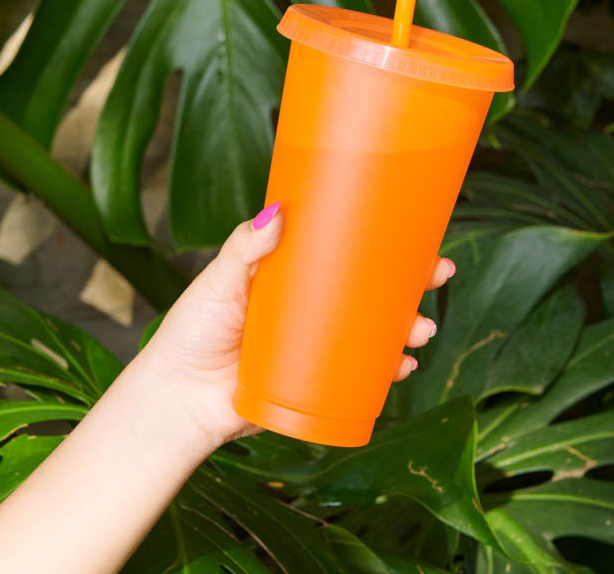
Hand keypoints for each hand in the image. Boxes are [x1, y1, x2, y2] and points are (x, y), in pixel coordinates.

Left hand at [139, 203, 455, 449]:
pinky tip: (404, 366)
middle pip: (370, 291)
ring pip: (374, 333)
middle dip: (410, 284)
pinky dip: (387, 370)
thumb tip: (278, 211)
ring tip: (421, 329)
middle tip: (437, 274)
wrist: (175, 401)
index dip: (381, 242)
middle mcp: (310, 308)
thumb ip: (244, 248)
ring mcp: (316, 346)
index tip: (416, 231)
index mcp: (291, 276)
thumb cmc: (189, 333)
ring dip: (407, 328)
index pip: (344, 251)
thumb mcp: (218, 281)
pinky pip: (361, 375)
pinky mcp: (316, 382)